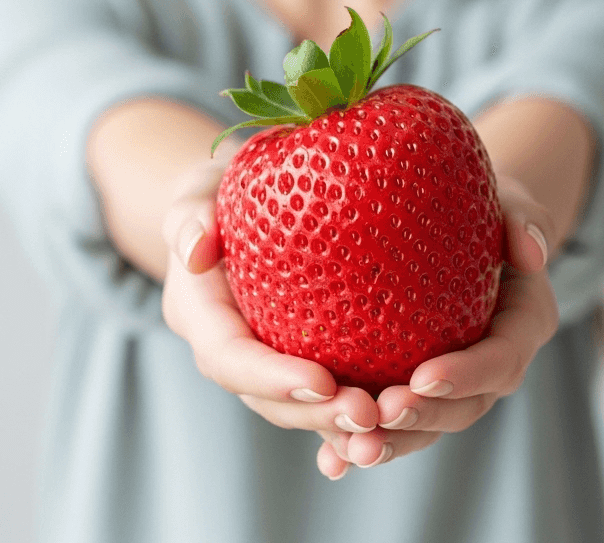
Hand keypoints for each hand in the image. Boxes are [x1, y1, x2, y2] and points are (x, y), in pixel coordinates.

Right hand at [160, 155, 380, 472]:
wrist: (249, 206)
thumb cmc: (229, 188)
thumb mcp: (203, 188)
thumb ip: (192, 212)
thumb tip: (196, 249)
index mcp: (201, 313)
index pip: (229, 357)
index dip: (272, 377)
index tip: (322, 382)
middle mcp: (231, 350)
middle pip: (268, 400)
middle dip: (317, 415)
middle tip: (372, 415)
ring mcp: (267, 365)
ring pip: (301, 411)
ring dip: (341, 427)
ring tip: (390, 427)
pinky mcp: (304, 364)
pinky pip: (328, 401)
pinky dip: (353, 425)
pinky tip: (393, 435)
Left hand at [314, 177, 559, 478]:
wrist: (461, 224)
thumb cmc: (485, 206)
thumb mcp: (511, 200)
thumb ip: (524, 220)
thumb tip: (531, 253)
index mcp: (522, 325)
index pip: (503, 360)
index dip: (468, 374)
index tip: (423, 376)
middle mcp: (491, 366)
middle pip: (465, 408)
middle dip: (424, 420)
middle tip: (380, 415)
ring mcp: (452, 385)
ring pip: (426, 428)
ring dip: (391, 444)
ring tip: (351, 450)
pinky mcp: (413, 392)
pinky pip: (390, 426)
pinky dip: (361, 447)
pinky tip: (330, 463)